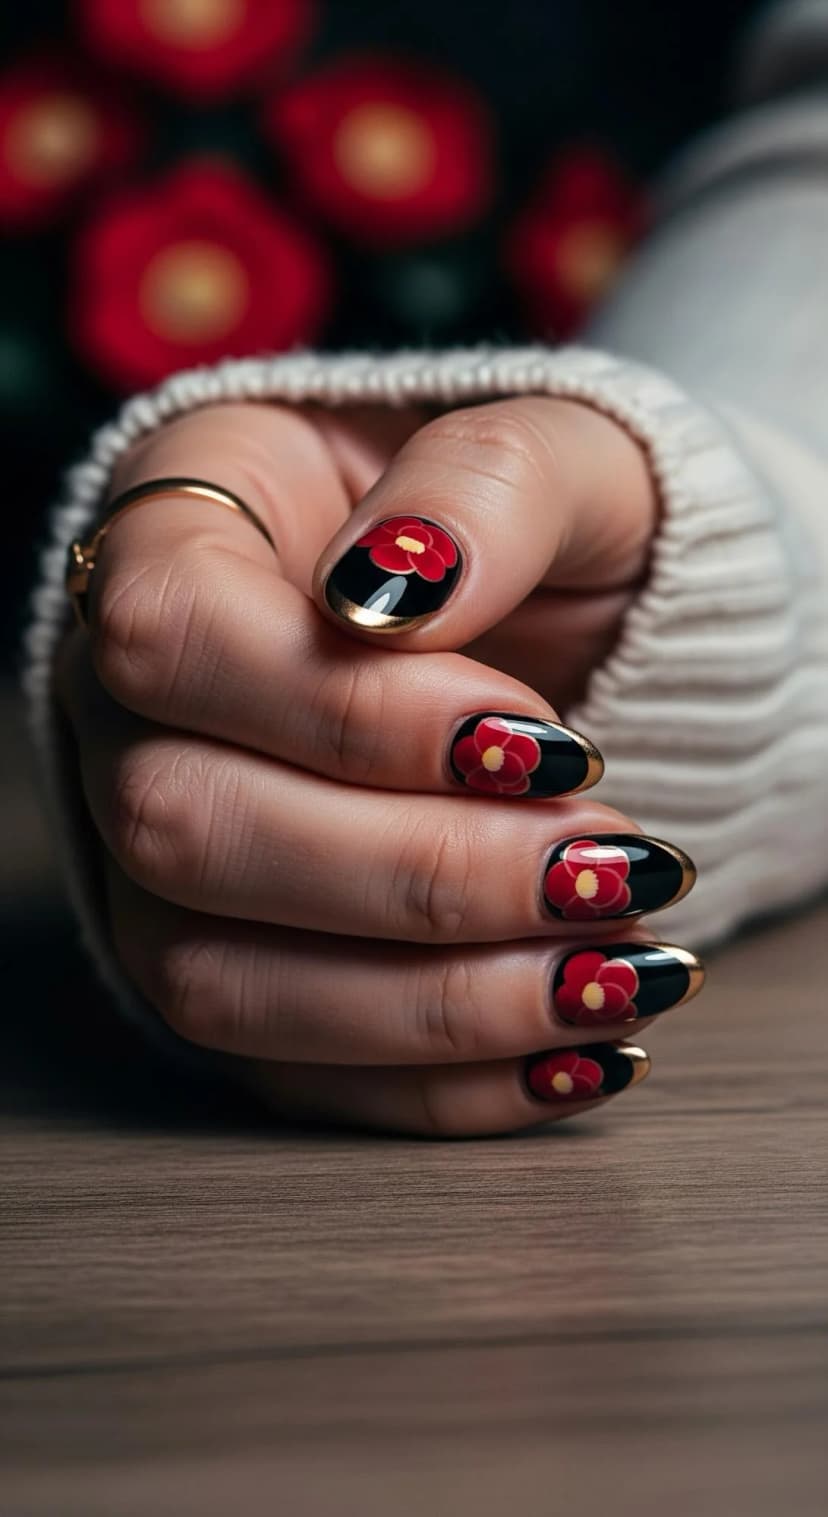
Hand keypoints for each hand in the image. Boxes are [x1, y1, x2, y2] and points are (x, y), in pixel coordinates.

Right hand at [57, 395, 698, 1134]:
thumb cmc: (534, 529)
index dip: (346, 714)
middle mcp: (127, 702)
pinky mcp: (235, 963)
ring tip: (616, 971)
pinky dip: (439, 1087)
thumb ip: (484, 486)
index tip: (537, 738)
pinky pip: (286, 1070)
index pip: (172, 634)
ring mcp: (160, 852)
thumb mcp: (557, 454)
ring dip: (434, 1003)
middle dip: (419, 876)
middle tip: (608, 864)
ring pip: (211, 980)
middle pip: (179, 827)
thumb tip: (395, 589)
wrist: (551, 625)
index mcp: (177, 528)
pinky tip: (574, 1054)